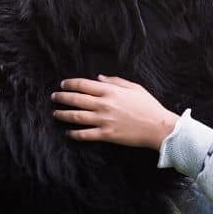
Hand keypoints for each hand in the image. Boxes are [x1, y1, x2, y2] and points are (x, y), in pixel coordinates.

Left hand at [50, 75, 180, 150]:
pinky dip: (74, 134)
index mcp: (110, 91)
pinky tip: (68, 132)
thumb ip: (115, 81)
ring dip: (63, 115)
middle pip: (75, 99)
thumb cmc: (148, 106)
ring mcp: (103, 120)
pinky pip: (85, 134)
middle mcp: (104, 104)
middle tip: (54, 97)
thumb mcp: (134, 87)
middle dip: (62, 98)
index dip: (70, 84)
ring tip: (55, 114)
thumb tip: (99, 78)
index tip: (63, 84)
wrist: (158, 127)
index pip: (83, 85)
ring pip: (76, 116)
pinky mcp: (106, 134)